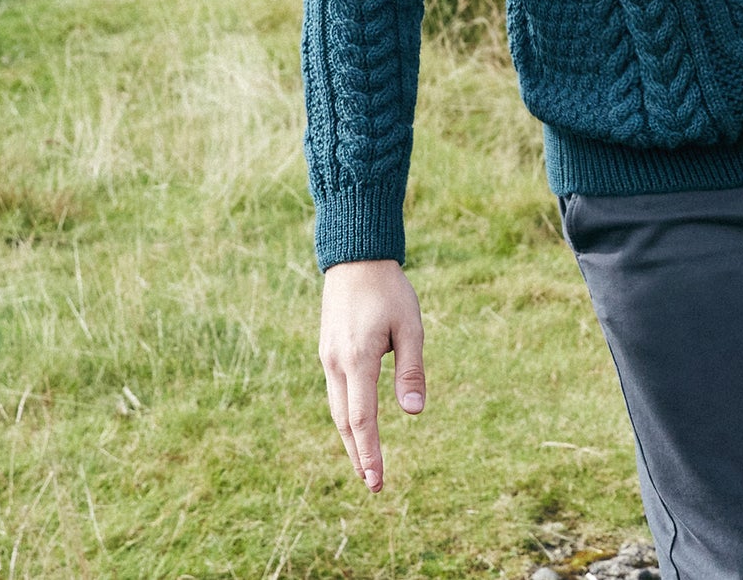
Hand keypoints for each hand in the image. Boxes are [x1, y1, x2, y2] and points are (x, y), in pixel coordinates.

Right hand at [319, 259, 425, 492]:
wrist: (355, 258)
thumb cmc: (389, 290)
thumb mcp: (410, 327)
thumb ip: (410, 370)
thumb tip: (414, 413)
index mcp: (357, 360)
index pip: (362, 419)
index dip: (370, 453)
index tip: (378, 481)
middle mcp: (336, 364)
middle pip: (345, 421)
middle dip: (359, 454)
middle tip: (374, 484)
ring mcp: (328, 358)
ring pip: (337, 409)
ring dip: (351, 438)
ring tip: (365, 463)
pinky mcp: (328, 351)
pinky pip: (336, 392)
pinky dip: (346, 415)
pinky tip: (356, 424)